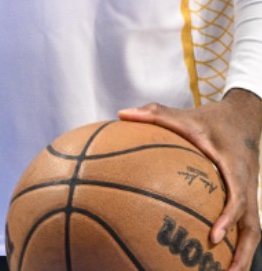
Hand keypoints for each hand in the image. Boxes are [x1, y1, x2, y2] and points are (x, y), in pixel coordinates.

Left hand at [118, 89, 261, 270]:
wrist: (243, 116)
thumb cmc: (211, 119)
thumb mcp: (185, 115)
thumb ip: (155, 114)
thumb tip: (122, 114)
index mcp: (234, 165)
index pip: (237, 197)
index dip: (228, 218)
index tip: (213, 237)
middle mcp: (247, 183)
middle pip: (253, 225)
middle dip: (243, 253)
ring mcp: (250, 192)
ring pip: (253, 230)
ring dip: (243, 255)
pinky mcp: (247, 197)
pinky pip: (246, 224)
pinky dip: (236, 243)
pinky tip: (218, 257)